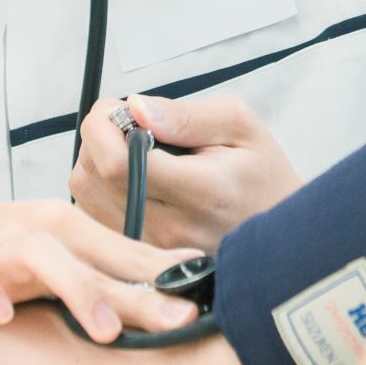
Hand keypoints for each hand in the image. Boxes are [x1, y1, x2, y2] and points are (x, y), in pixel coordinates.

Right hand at [0, 198, 197, 344]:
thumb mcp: (42, 271)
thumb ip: (94, 283)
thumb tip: (164, 311)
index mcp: (62, 232)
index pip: (125, 253)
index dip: (169, 276)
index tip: (218, 304)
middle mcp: (31, 233)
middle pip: (96, 254)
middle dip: (141, 287)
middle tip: (184, 319)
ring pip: (39, 255)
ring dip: (75, 288)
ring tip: (106, 329)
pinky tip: (1, 314)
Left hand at [69, 92, 301, 250]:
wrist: (280, 239)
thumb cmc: (261, 176)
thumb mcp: (240, 127)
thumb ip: (185, 115)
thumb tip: (135, 106)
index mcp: (199, 191)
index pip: (117, 162)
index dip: (102, 125)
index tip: (118, 110)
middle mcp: (171, 228)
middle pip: (92, 175)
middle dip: (98, 137)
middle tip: (129, 125)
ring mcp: (152, 249)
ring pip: (85, 195)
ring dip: (96, 162)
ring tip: (134, 153)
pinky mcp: (140, 258)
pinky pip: (93, 215)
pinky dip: (100, 188)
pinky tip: (133, 179)